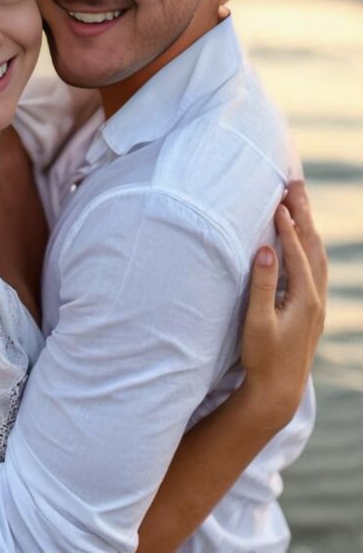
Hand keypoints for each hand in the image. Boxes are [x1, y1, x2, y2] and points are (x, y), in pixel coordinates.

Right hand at [241, 180, 327, 425]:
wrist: (279, 389)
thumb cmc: (263, 357)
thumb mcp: (257, 321)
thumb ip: (262, 284)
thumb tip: (265, 249)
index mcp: (304, 298)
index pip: (297, 251)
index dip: (287, 225)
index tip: (278, 199)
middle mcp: (315, 297)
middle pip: (313, 245)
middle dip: (303, 213)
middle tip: (294, 184)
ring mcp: (315, 303)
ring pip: (316, 254)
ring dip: (307, 225)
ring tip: (297, 201)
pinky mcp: (310, 308)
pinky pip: (313, 265)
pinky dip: (307, 243)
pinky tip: (300, 238)